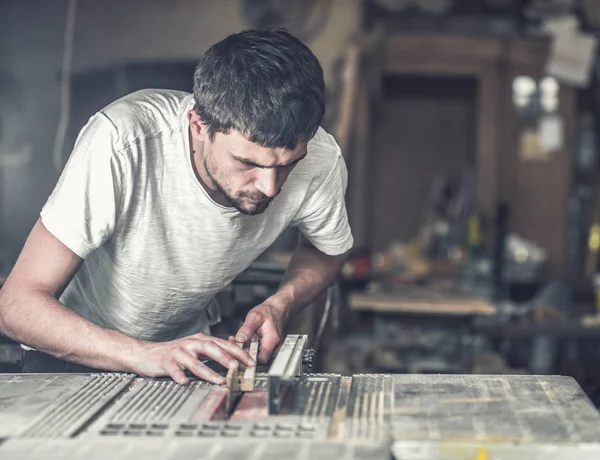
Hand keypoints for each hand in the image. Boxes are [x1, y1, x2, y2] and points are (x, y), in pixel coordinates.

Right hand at [131, 333, 255, 384]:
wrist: (146, 353)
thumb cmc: (174, 353)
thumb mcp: (195, 348)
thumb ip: (212, 351)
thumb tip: (234, 358)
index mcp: (200, 340)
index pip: (223, 343)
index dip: (238, 352)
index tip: (251, 361)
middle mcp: (191, 344)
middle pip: (211, 348)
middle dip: (226, 357)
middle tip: (238, 367)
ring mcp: (178, 353)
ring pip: (195, 361)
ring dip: (208, 371)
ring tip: (219, 380)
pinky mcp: (166, 362)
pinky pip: (174, 369)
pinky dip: (180, 376)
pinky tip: (185, 382)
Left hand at [234, 302, 284, 363]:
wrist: (277, 308)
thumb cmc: (268, 311)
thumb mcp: (255, 316)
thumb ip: (247, 329)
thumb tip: (239, 339)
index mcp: (272, 340)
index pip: (261, 359)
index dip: (249, 359)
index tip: (239, 354)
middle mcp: (275, 346)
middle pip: (259, 359)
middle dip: (246, 354)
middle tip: (236, 346)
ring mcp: (273, 347)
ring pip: (259, 355)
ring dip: (248, 351)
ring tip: (238, 343)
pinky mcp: (269, 346)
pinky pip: (259, 351)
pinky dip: (251, 347)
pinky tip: (244, 341)